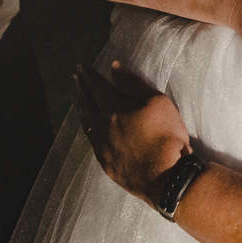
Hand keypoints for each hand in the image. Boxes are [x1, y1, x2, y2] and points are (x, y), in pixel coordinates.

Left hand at [73, 63, 190, 206]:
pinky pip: (90, 139)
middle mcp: (102, 125)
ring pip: (86, 121)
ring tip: (76, 97)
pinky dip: (86, 127)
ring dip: (80, 106)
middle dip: (81, 87)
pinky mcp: (105, 162)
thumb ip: (133, 84)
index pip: (97, 86)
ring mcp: (102, 145)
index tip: (80, 65)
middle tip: (75, 77)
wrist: (166, 177)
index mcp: (114, 107)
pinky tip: (86, 124)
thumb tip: (114, 67)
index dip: (89, 74)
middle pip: (88, 102)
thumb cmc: (166, 136)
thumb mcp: (157, 102)